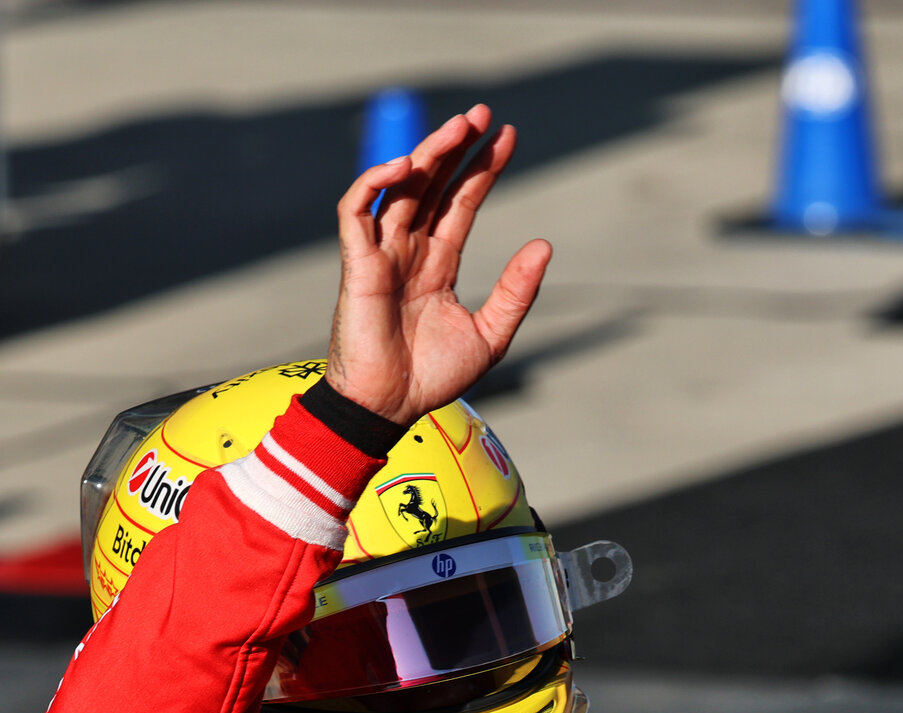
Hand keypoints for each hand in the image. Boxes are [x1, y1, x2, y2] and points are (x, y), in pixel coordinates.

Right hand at [326, 104, 551, 426]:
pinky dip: (375, 183)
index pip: (462, 202)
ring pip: (401, 187)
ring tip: (459, 128)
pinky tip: (406, 165)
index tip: (508, 137)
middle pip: (433, 184)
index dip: (483, 169)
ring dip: (427, 153)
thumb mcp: (490, 334)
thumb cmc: (432, 377)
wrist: (391, 408)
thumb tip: (545, 245)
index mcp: (439, 263)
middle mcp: (410, 250)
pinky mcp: (357, 264)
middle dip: (456, 147)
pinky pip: (357, 211)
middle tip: (483, 114)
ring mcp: (381, 253)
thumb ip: (516, 291)